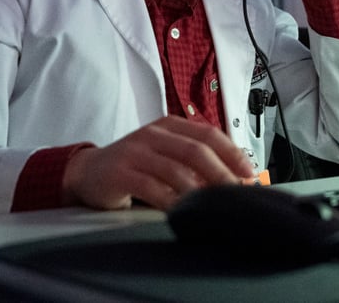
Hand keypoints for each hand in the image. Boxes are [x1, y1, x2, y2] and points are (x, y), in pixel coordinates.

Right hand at [61, 116, 255, 210]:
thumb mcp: (164, 153)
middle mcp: (154, 134)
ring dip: (200, 191)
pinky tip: (184, 213)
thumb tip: (234, 177)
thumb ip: (193, 161)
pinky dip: (171, 202)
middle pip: (196, 151)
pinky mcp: (121, 172)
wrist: (88, 171)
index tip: (250, 173)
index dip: (232, 153)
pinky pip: (152, 188)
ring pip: (176, 169)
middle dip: (222, 173)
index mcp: (169, 125)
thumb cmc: (134, 164)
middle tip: (238, 193)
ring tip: (216, 207)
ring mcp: (136, 151)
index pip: (208, 134)